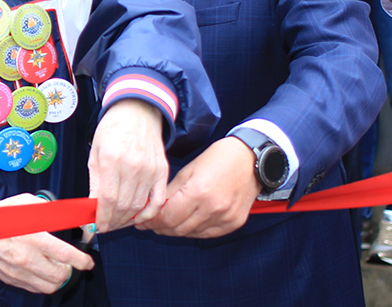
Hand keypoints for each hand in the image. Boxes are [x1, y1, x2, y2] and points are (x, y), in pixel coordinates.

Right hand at [0, 194, 93, 293]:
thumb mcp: (25, 203)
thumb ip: (46, 211)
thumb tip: (62, 215)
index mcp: (34, 237)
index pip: (66, 256)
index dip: (82, 261)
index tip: (87, 261)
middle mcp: (28, 258)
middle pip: (61, 276)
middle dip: (72, 271)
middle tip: (73, 263)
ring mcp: (19, 272)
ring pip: (49, 286)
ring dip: (59, 280)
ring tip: (59, 269)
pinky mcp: (12, 280)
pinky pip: (34, 289)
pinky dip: (44, 283)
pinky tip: (44, 272)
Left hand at [88, 98, 166, 232]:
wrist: (137, 110)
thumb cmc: (113, 128)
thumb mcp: (95, 152)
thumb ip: (95, 182)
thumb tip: (92, 208)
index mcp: (112, 159)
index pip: (107, 199)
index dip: (102, 218)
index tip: (97, 226)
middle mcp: (132, 165)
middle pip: (123, 206)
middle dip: (112, 222)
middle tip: (106, 226)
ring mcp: (150, 169)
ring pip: (139, 206)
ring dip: (127, 220)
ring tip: (118, 222)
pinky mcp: (162, 170)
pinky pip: (158, 200)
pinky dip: (149, 214)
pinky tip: (139, 219)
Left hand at [139, 137, 260, 238]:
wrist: (251, 159)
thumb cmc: (219, 158)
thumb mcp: (189, 169)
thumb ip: (171, 191)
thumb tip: (152, 206)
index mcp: (198, 192)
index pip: (167, 217)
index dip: (151, 221)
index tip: (140, 222)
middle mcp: (212, 208)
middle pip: (177, 229)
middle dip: (159, 228)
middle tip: (149, 224)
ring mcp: (224, 218)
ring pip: (190, 233)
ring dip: (175, 230)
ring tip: (165, 223)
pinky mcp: (233, 223)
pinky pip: (206, 234)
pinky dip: (193, 230)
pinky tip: (186, 222)